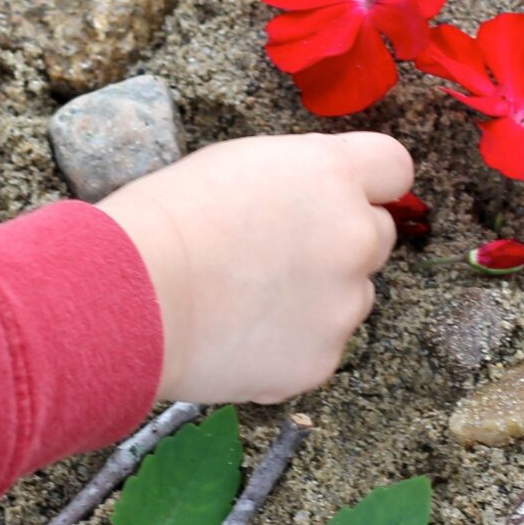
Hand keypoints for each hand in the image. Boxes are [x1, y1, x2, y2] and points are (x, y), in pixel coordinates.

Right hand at [97, 133, 413, 406]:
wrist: (130, 296)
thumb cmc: (166, 220)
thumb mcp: (240, 164)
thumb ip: (299, 181)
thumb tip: (317, 203)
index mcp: (331, 174)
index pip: (393, 167)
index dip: (367, 183)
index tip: (344, 197)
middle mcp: (353, 236)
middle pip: (376, 236)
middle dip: (339, 244)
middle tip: (277, 255)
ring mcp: (343, 305)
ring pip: (350, 298)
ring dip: (316, 299)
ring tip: (245, 301)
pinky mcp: (321, 360)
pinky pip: (319, 348)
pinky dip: (289, 345)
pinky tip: (238, 335)